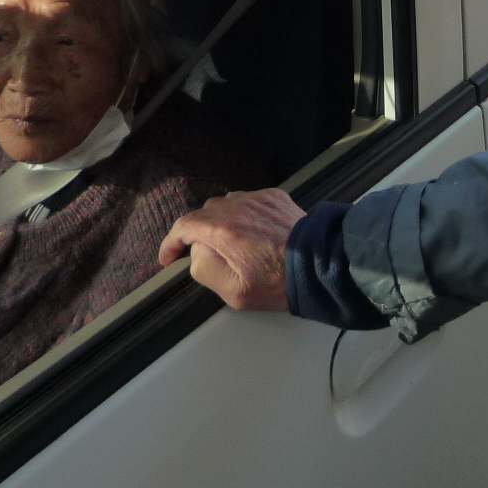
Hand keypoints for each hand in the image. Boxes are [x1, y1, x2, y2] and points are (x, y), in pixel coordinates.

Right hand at [158, 188, 304, 310]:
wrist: (319, 264)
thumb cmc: (278, 283)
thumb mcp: (233, 291)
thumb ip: (204, 269)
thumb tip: (196, 252)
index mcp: (222, 230)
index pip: (183, 226)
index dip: (170, 242)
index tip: (168, 257)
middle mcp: (237, 207)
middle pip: (203, 213)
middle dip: (196, 233)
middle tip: (200, 253)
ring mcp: (256, 198)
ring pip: (225, 204)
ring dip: (219, 221)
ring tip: (228, 243)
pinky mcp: (274, 196)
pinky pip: (247, 201)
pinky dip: (241, 213)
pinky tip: (251, 232)